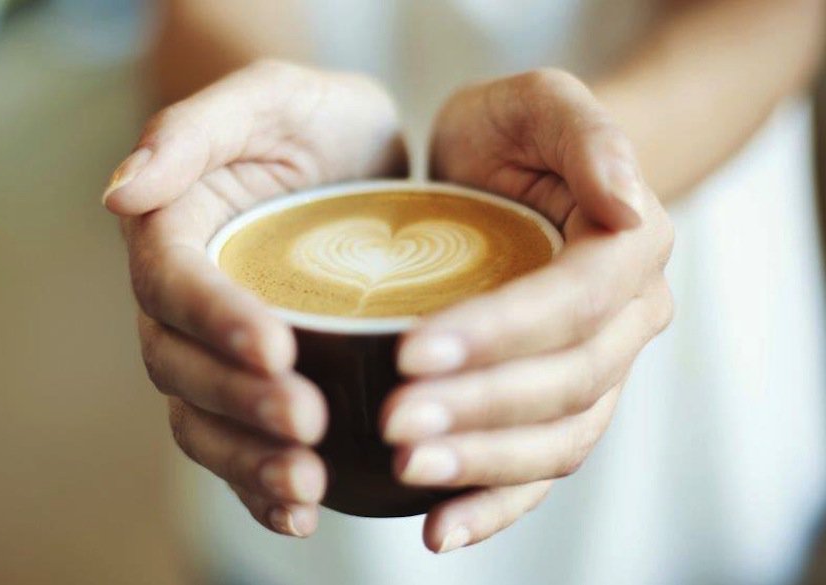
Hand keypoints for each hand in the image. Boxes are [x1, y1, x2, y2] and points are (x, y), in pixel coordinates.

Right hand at [106, 60, 405, 536]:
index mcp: (173, 229)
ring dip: (246, 460)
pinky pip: (236, 445)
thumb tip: (117, 195)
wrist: (356, 155)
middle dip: (238, 402)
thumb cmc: (311, 118)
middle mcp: (182, 299)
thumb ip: (192, 130)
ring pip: (201, 419)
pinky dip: (258, 487)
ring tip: (307, 485)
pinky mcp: (253, 383)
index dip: (216, 321)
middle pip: (180, 365)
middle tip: (308, 422)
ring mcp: (213, 349)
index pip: (174, 284)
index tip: (277, 348)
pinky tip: (300, 513)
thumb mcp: (268, 96)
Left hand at [380, 69, 674, 552]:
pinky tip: (437, 530)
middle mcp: (626, 320)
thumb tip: (628, 202)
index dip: (499, 333)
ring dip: (484, 465)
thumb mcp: (538, 102)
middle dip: (479, 408)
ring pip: (558, 439)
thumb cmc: (514, 134)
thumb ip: (585, 130)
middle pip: (564, 383)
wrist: (510, 174)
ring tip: (408, 469)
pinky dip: (494, 506)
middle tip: (394, 420)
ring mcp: (598, 371)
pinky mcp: (557, 407)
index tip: (411, 348)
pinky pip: (539, 471)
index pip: (571, 303)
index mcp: (628, 248)